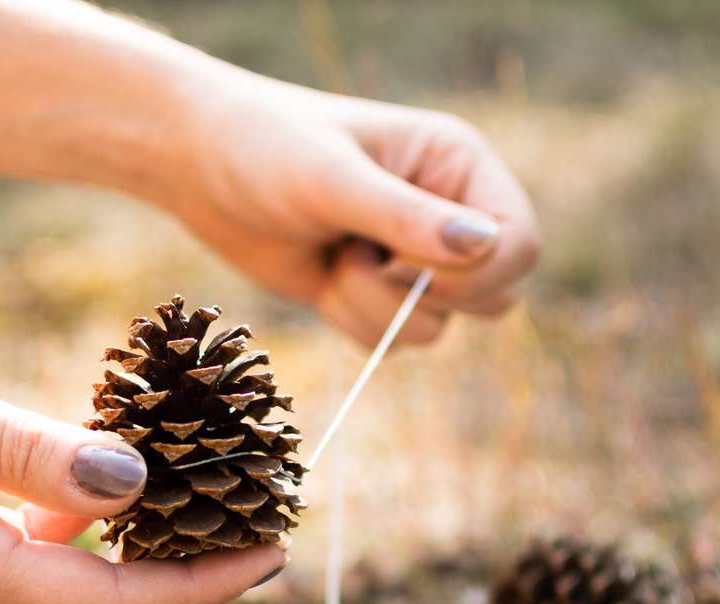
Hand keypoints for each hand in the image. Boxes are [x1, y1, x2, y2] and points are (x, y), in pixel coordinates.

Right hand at [0, 315, 286, 603]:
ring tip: (189, 519)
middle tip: (249, 537)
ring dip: (129, 582)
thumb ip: (24, 450)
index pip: (110, 603)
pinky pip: (13, 594)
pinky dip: (71, 565)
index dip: (200, 584)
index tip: (271, 551)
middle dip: (182, 592)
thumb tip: (133, 487)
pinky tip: (86, 506)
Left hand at [157, 76, 541, 345]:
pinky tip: (322, 279)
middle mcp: (450, 212)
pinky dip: (356, 324)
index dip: (475, 272)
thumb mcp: (333, 180)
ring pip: (439, 327)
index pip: (520, 243)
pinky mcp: (379, 294)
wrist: (198, 166)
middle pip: (495, 295)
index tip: (401, 259)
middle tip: (365, 257)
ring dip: (377, 310)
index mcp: (459, 166)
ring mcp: (415, 259)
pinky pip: (397, 341)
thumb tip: (487, 246)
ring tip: (334, 257)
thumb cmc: (265, 147)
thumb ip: (407, 216)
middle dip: (421, 296)